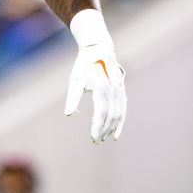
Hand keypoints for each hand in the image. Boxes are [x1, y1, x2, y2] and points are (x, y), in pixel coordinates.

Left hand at [64, 9, 127, 142]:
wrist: (99, 50)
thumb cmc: (84, 66)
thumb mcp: (75, 79)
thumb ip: (73, 97)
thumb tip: (68, 114)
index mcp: (101, 86)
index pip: (101, 112)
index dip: (97, 126)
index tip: (93, 138)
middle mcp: (114, 89)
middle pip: (111, 115)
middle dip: (105, 130)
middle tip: (96, 141)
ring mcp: (120, 90)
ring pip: (119, 113)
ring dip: (113, 128)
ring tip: (105, 138)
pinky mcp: (122, 91)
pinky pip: (123, 109)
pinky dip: (121, 122)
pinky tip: (116, 133)